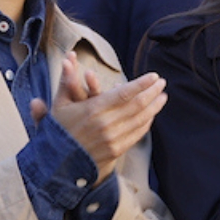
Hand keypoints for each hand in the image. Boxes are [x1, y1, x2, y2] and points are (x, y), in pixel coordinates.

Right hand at [30, 56, 165, 183]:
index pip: (125, 93)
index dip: (142, 84)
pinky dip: (146, 123)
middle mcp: (106, 124)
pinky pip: (137, 134)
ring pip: (140, 120)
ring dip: (154, 107)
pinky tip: (151, 115)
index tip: (154, 76)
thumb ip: (67, 80)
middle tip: (162, 82)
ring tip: (163, 96)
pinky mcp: (116, 151)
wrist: (56, 163)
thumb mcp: (60, 104)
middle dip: (152, 92)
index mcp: (93, 109)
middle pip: (137, 105)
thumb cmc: (58, 130)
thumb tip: (68, 56)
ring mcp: (113, 139)